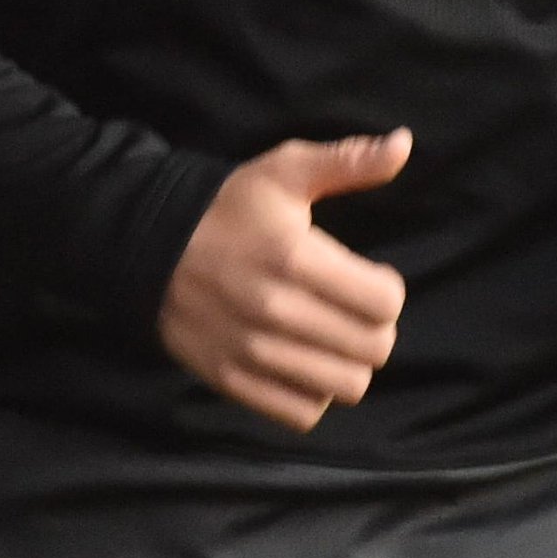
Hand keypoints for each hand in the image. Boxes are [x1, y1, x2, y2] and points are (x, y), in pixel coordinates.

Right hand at [158, 128, 411, 432]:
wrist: (151, 245)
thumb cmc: (230, 206)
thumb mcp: (286, 170)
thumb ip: (349, 161)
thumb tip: (404, 144)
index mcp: (294, 258)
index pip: (385, 303)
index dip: (388, 288)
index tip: (370, 276)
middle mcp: (275, 312)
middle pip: (373, 349)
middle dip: (376, 327)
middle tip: (354, 306)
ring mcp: (252, 354)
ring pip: (345, 387)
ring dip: (349, 362)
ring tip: (332, 333)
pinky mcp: (233, 383)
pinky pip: (304, 413)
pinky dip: (314, 392)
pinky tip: (305, 360)